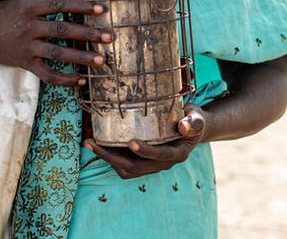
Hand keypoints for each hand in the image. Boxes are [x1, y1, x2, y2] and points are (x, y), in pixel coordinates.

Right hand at [0, 0, 110, 84]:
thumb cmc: (10, 13)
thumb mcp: (30, 1)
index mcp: (31, 7)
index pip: (59, 5)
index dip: (81, 6)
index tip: (101, 9)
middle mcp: (29, 27)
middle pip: (62, 30)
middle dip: (87, 33)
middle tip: (109, 37)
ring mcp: (27, 47)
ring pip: (57, 53)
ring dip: (81, 57)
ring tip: (101, 60)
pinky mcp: (25, 64)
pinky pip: (46, 74)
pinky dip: (63, 79)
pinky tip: (81, 80)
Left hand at [85, 105, 206, 178]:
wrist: (190, 127)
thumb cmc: (191, 119)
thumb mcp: (196, 117)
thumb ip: (192, 121)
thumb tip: (183, 125)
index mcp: (177, 153)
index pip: (160, 155)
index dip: (145, 151)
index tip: (131, 142)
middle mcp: (163, 163)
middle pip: (136, 167)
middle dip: (112, 157)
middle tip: (94, 143)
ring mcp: (152, 165)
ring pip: (127, 169)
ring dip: (107, 158)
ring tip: (90, 143)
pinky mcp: (142, 162)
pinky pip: (124, 165)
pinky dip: (110, 156)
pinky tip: (98, 143)